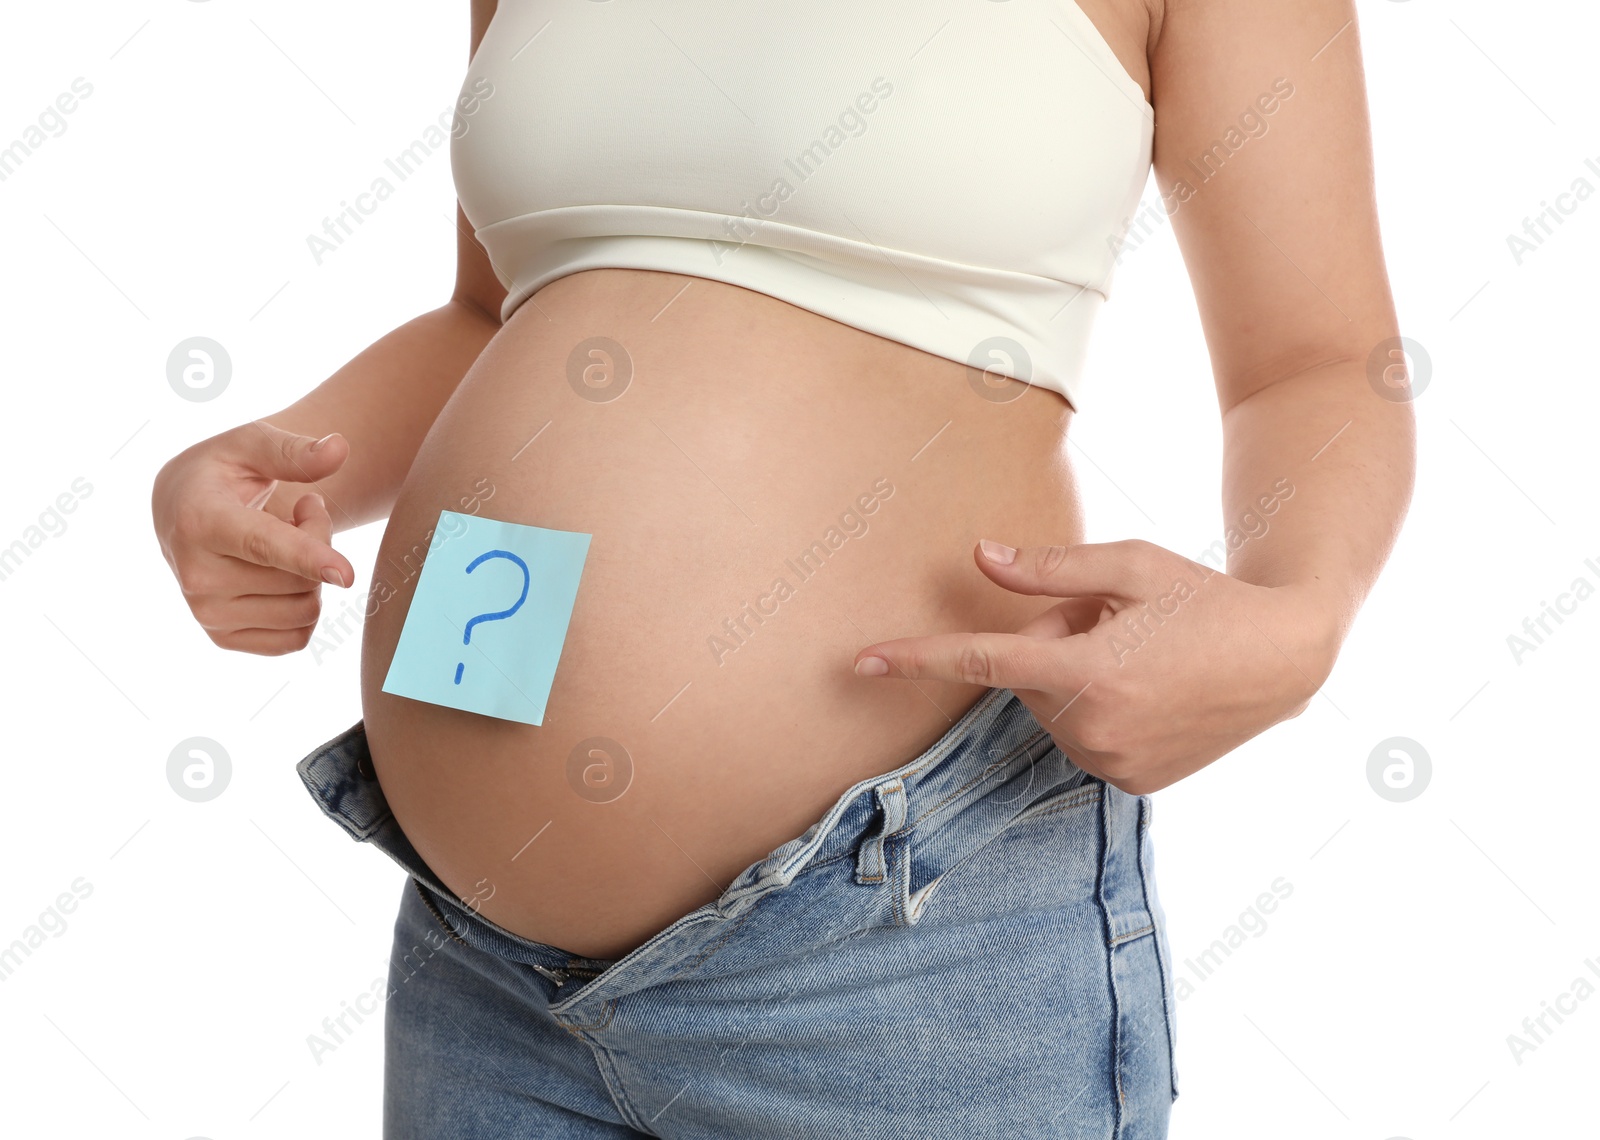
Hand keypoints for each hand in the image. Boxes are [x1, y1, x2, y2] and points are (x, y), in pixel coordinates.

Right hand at [152, 420, 354, 654]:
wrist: (180, 510)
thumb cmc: (223, 472)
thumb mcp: (250, 444)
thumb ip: (295, 449)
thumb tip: (339, 448)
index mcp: (199, 522)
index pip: (263, 545)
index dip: (309, 557)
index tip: (346, 574)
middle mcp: (196, 575)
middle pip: (299, 579)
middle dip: (321, 541)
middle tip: (304, 511)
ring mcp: (206, 612)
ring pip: (304, 611)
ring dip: (314, 576)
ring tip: (288, 541)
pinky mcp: (221, 637)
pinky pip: (295, 639)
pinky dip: (303, 607)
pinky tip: (282, 576)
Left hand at [851, 539, 1339, 793]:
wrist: (1284, 659)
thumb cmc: (1203, 598)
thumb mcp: (1129, 566)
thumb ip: (1049, 569)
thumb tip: (979, 557)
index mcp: (1086, 672)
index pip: (982, 662)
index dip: (917, 659)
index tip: (862, 663)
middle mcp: (1092, 729)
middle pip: (1027, 678)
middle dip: (1053, 643)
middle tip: (1116, 622)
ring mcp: (1112, 765)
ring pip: (1053, 710)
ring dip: (1076, 680)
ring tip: (1143, 657)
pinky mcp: (1131, 785)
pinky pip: (1082, 739)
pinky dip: (1099, 712)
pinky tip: (1152, 692)